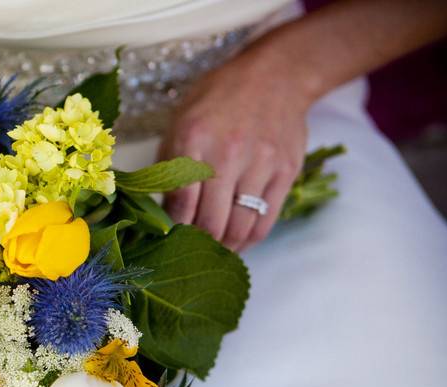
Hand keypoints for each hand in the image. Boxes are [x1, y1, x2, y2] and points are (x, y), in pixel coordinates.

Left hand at [160, 50, 309, 251]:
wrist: (275, 76)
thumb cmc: (218, 100)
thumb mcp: (181, 123)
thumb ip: (168, 167)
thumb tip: (160, 212)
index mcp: (193, 139)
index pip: (179, 203)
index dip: (171, 230)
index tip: (166, 240)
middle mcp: (227, 154)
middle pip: (210, 223)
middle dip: (197, 245)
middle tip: (189, 251)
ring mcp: (260, 164)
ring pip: (239, 228)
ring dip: (224, 248)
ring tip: (213, 251)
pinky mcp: (285, 173)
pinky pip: (265, 221)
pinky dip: (248, 240)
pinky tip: (237, 242)